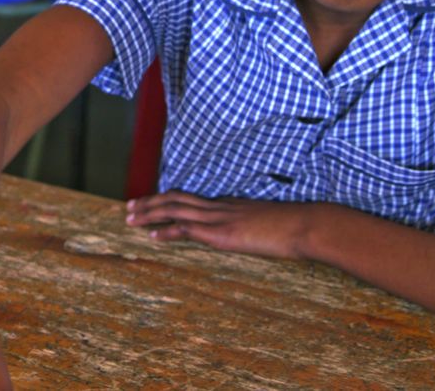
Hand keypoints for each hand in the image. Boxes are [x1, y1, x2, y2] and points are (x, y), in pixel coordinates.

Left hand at [125, 190, 318, 258]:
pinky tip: (153, 236)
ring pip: (175, 210)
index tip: (149, 201)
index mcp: (229, 203)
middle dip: (149, 202)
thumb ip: (252, 225)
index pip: (190, 198)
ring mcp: (220, 218)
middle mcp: (220, 206)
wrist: (307, 224)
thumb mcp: (267, 223)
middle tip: (128, 206)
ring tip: (129, 219)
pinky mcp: (223, 233)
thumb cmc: (294, 226)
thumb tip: (248, 234)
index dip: (167, 199)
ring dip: (149, 214)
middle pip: (176, 198)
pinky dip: (167, 231)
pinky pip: (188, 229)